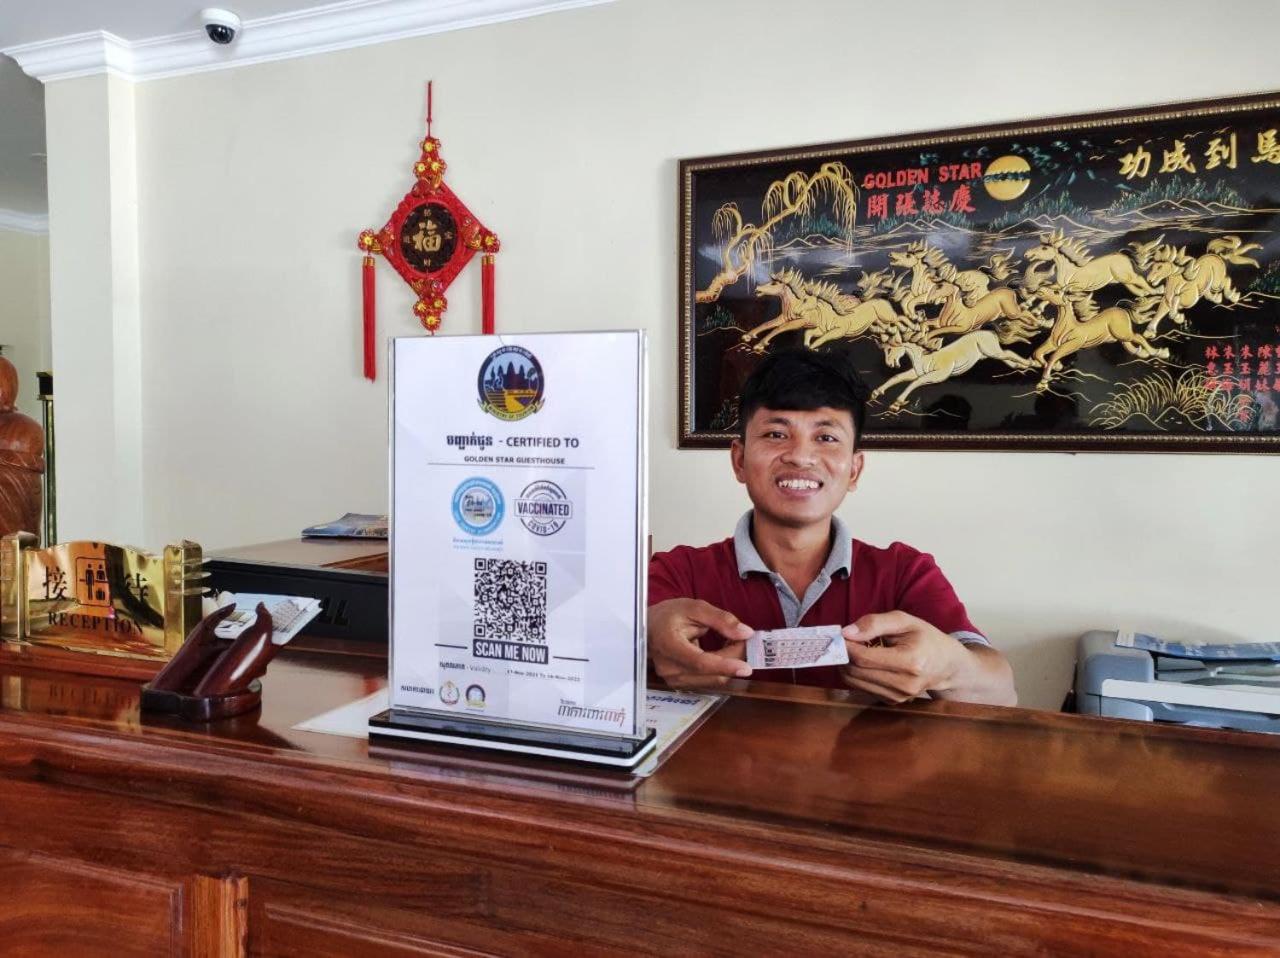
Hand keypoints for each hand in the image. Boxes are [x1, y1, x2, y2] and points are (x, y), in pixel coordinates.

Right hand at [648, 598, 753, 689]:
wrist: (647, 629)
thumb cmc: (668, 615)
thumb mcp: (693, 608)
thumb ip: (720, 619)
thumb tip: (746, 633)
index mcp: (669, 645)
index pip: (700, 662)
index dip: (725, 666)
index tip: (746, 668)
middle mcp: (670, 669)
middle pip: (712, 673)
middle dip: (734, 658)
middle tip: (743, 638)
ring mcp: (674, 680)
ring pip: (713, 680)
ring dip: (729, 664)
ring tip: (730, 642)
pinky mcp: (680, 685)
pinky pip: (708, 680)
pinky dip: (721, 669)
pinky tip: (722, 653)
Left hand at [839, 611, 966, 703]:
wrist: (947, 665)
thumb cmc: (926, 639)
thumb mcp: (905, 621)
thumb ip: (874, 623)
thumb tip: (846, 633)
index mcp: (910, 662)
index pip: (863, 658)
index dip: (846, 646)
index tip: (841, 635)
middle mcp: (904, 684)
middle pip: (856, 671)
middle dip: (844, 655)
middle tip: (846, 641)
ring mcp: (898, 696)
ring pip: (855, 682)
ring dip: (848, 665)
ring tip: (858, 649)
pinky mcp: (892, 702)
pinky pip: (862, 688)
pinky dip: (858, 674)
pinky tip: (868, 662)